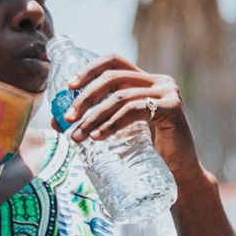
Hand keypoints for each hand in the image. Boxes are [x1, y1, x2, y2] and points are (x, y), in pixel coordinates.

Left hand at [58, 55, 202, 181]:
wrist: (179, 174)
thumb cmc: (147, 151)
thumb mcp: (119, 127)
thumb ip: (96, 118)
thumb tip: (56, 122)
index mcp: (145, 79)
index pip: (113, 61)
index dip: (89, 69)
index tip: (69, 86)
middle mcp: (158, 80)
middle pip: (112, 78)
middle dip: (85, 98)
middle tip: (67, 119)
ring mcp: (168, 92)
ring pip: (120, 97)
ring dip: (94, 117)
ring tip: (78, 136)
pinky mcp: (173, 108)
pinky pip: (134, 110)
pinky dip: (112, 123)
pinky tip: (99, 137)